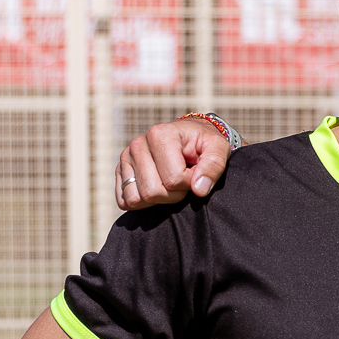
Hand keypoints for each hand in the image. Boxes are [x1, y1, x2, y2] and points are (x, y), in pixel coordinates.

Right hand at [116, 117, 231, 210]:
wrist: (189, 138)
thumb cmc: (204, 144)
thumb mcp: (218, 149)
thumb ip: (213, 166)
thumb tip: (199, 189)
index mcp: (159, 135)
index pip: (173, 179)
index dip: (190, 184)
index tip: (196, 173)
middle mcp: (137, 145)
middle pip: (152, 192)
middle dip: (174, 195)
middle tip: (184, 182)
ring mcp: (126, 159)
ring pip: (137, 199)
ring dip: (158, 200)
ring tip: (170, 183)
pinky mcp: (120, 172)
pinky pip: (125, 201)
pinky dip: (143, 203)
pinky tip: (157, 189)